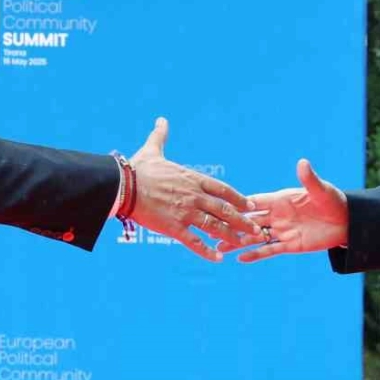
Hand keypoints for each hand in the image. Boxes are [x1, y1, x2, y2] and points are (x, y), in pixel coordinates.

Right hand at [128, 118, 261, 261]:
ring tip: (242, 244)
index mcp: (192, 179)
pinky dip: (207, 251)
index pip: (222, 189)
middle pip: (225, 210)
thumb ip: (160, 136)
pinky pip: (194, 242)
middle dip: (242, 220)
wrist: (122, 186)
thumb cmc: (137, 169)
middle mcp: (194, 196)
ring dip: (231, 235)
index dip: (238, 198)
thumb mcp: (153, 150)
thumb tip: (161, 120)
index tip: (249, 205)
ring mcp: (185, 213)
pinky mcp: (174, 228)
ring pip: (215, 227)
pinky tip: (217, 259)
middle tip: (256, 229)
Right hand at [224, 158, 348, 262]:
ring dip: (239, 241)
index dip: (240, 204)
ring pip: (256, 237)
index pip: (256, 202)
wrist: (347, 222)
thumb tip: (302, 163)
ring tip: (220, 246)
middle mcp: (278, 215)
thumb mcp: (321, 190)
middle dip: (232, 225)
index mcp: (281, 199)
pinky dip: (256, 254)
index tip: (221, 206)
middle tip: (212, 229)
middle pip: (250, 220)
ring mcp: (283, 230)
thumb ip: (309, 179)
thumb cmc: (334, 201)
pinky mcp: (290, 244)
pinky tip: (240, 258)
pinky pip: (270, 250)